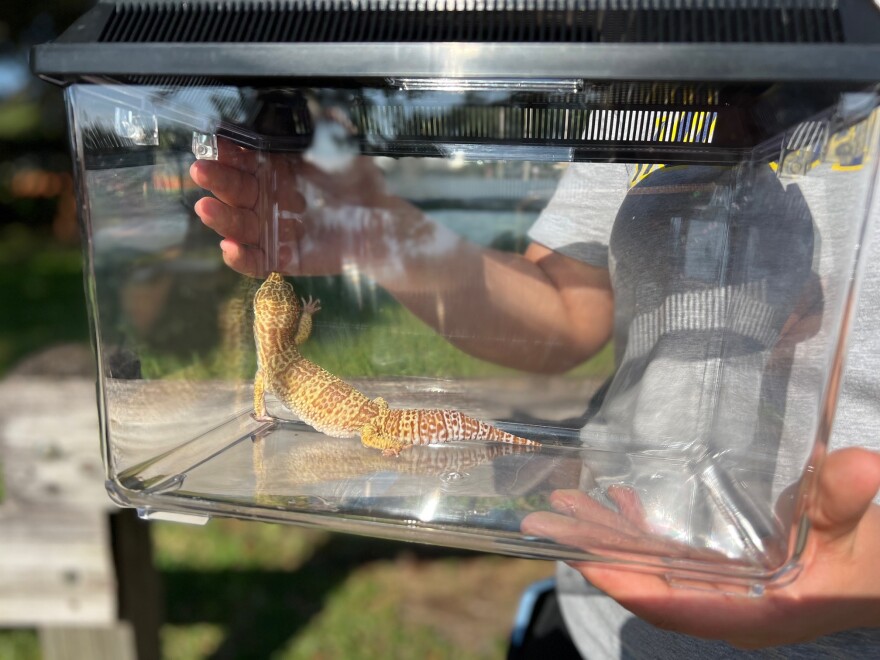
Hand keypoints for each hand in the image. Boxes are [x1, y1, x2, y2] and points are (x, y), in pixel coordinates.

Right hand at [190, 139, 426, 277]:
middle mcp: (268, 198)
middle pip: (235, 190)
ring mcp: (273, 229)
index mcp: (275, 169)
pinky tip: (229, 247)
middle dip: (217, 180)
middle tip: (201, 170)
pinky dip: (240, 257)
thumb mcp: (344, 152)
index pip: (244, 159)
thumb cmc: (358, 183)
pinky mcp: (283, 257)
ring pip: (239, 225)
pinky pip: (256, 260)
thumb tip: (323, 109)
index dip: (228, 151)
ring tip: (206, 207)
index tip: (216, 141)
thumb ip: (330, 131)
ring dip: (221, 217)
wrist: (381, 222)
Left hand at [521, 447, 879, 647]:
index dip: (618, 580)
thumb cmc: (874, 563)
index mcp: (753, 613)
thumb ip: (849, 501)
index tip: (573, 553)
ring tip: (572, 502)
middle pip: (646, 584)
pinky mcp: (728, 574)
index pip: (667, 604)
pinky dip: (641, 531)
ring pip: (653, 569)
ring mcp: (725, 593)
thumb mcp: (865, 535)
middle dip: (597, 551)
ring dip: (612, 536)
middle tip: (548, 515)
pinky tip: (622, 500)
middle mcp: (729, 607)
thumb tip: (861, 466)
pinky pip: (671, 558)